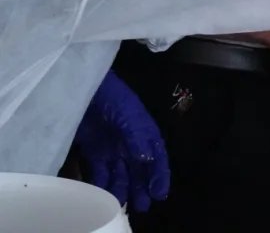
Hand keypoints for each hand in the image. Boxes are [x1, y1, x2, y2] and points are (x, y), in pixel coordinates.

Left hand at [73, 70, 169, 211]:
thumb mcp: (129, 116)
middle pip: (139, 171)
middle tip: (142, 205)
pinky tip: (100, 196)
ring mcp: (112, 149)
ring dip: (122, 190)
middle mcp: (131, 145)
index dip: (160, 176)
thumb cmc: (112, 97)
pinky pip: (99, 173)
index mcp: (145, 134)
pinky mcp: (94, 152)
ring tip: (122, 206)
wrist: (84, 89)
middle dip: (142, 188)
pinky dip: (100, 185)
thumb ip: (137, 139)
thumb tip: (147, 162)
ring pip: (120, 176)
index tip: (159, 193)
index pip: (157, 159)